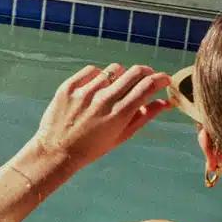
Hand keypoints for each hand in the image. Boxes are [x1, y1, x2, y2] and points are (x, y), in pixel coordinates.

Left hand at [32, 63, 171, 169]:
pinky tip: (95, 88)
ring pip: (114, 69)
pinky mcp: (70, 86)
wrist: (55, 152)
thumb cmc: (92, 148)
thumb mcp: (121, 136)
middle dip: (146, 72)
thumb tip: (165, 102)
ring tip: (114, 88)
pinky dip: (98, 76)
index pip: (147, 86)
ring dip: (120, 75)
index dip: (160, 79)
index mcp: (119, 114)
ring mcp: (85, 91)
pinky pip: (92, 70)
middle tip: (146, 77)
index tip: (165, 79)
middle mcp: (104, 100)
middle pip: (134, 72)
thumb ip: (144, 117)